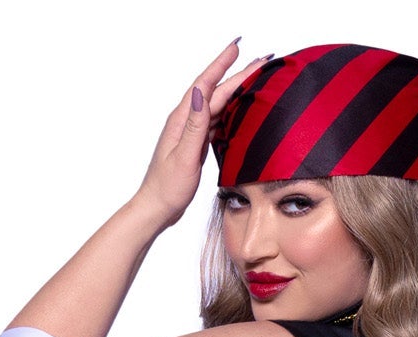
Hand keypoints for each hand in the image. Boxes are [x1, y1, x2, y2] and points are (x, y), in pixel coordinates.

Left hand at [134, 41, 269, 230]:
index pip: (205, 84)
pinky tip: (240, 109)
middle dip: (237, 73)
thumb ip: (194, 126)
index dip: (222, 63)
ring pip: (217, 104)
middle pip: (215, 91)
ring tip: (255, 79)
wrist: (156, 208)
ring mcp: (191, 131)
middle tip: (260, 60)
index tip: (237, 46)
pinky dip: (230, 111)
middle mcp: (186, 120)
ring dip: (236, 90)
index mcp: (182, 119)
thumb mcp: (183, 157)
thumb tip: (201, 92)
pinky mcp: (195, 143)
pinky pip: (216, 120)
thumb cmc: (167, 188)